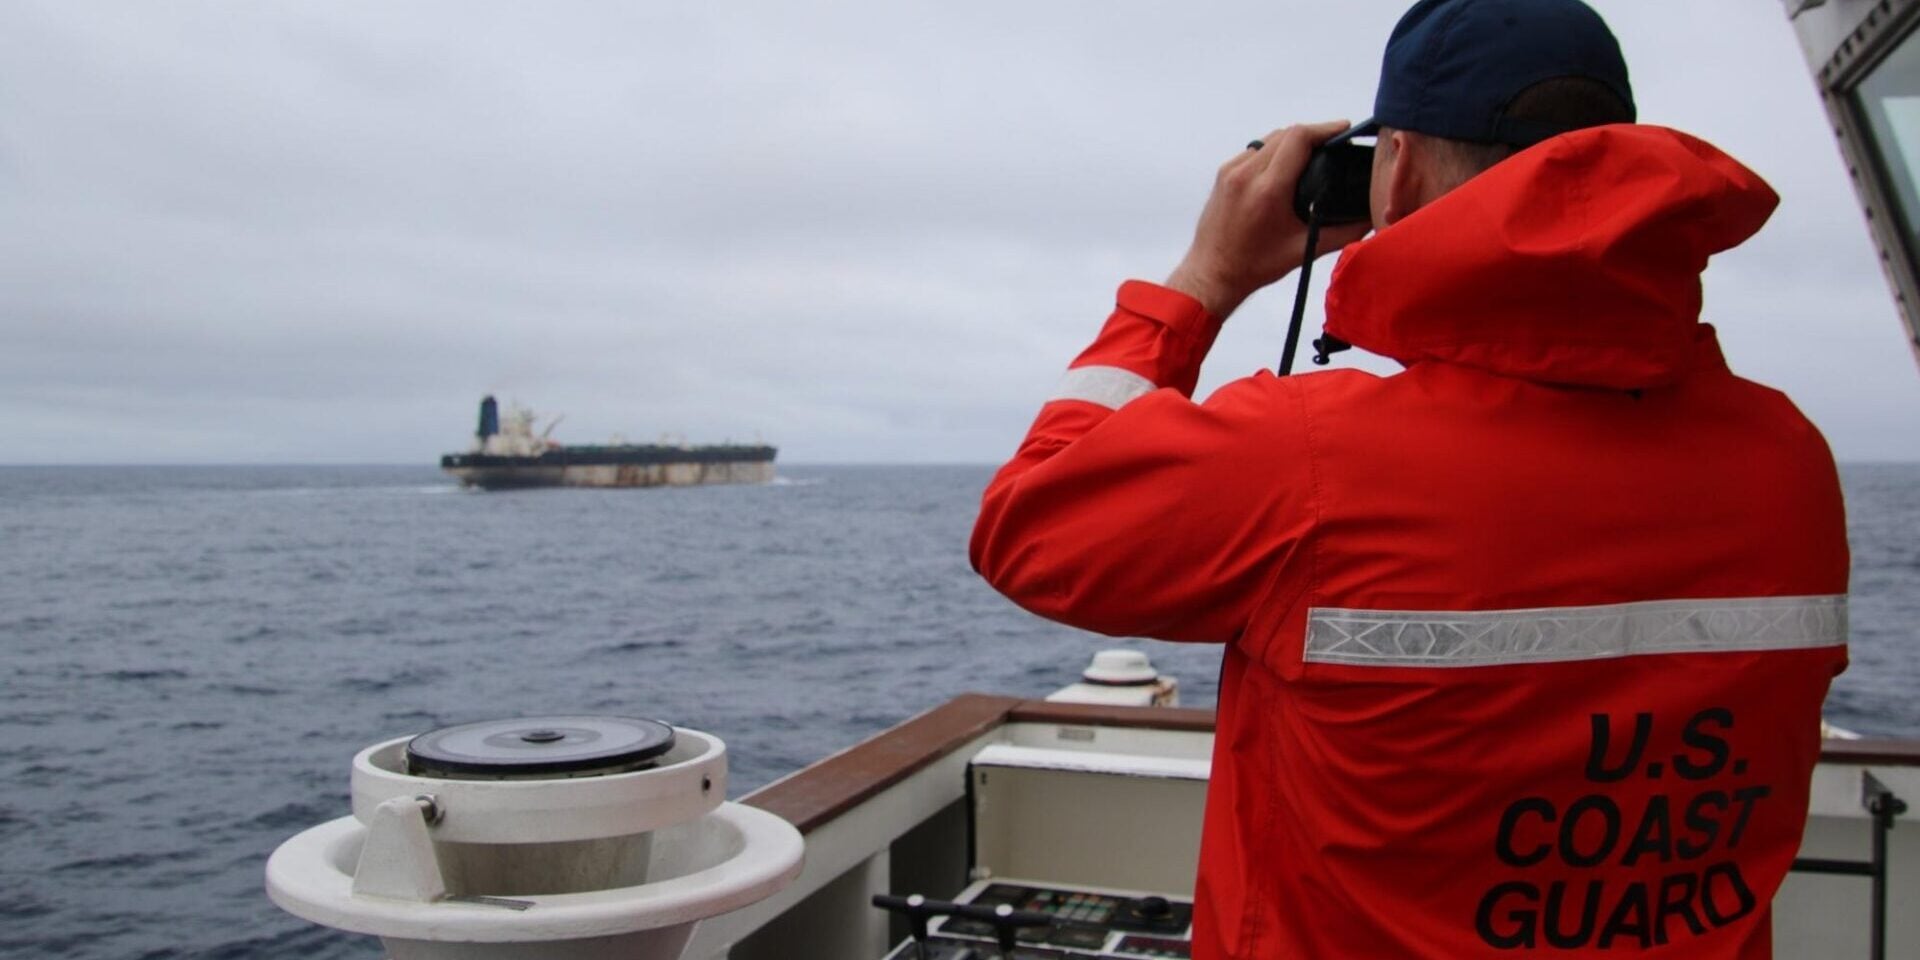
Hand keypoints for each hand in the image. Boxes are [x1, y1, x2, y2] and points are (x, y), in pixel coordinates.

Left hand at [1165, 120, 1371, 320]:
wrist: (1212, 274)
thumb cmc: (1254, 266)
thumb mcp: (1304, 250)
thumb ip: (1343, 233)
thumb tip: (1371, 218)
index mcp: (1267, 190)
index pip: (1299, 138)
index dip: (1325, 128)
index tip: (1344, 129)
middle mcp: (1246, 174)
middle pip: (1286, 133)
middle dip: (1313, 133)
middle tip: (1334, 143)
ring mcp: (1231, 172)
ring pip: (1269, 138)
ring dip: (1292, 139)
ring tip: (1313, 151)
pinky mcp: (1223, 174)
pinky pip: (1254, 150)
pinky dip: (1273, 150)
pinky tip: (1285, 164)